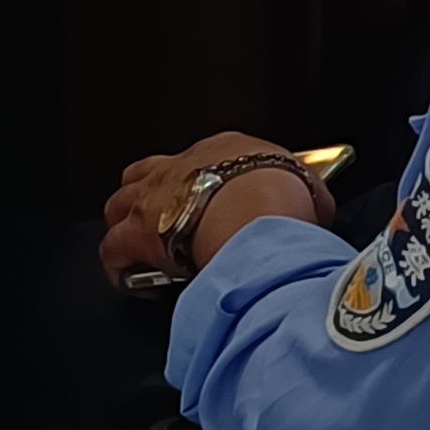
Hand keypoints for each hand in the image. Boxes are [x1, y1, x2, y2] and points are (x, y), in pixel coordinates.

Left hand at [97, 130, 330, 291]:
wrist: (254, 215)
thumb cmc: (282, 198)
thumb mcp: (310, 188)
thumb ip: (308, 196)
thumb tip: (317, 206)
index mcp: (223, 150)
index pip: (203, 160)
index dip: (202, 184)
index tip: (211, 203)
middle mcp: (180, 166)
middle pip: (146, 174)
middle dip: (148, 194)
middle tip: (163, 219)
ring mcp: (153, 198)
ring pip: (118, 204)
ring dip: (125, 223)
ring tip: (139, 247)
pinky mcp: (137, 234)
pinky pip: (112, 250)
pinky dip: (116, 265)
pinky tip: (129, 279)